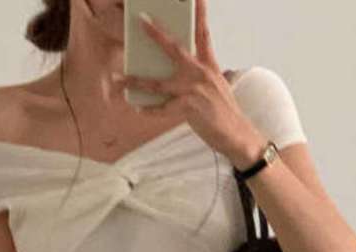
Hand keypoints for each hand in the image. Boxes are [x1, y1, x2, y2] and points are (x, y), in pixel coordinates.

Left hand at [112, 0, 264, 163]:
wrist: (236, 133)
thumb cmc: (223, 112)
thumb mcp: (215, 86)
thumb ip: (199, 75)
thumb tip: (178, 71)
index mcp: (209, 65)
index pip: (203, 33)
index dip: (199, 13)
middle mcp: (201, 72)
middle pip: (175, 49)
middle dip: (156, 35)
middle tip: (142, 22)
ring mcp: (194, 89)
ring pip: (158, 83)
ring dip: (137, 81)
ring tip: (119, 79)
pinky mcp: (189, 107)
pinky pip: (162, 108)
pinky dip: (149, 110)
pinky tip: (137, 108)